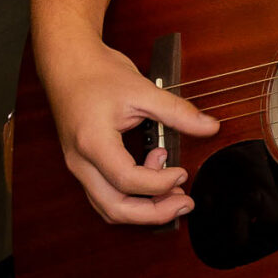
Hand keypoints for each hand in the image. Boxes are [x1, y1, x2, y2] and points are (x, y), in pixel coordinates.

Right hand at [41, 33, 216, 227]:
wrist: (67, 63)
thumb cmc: (97, 73)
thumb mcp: (142, 89)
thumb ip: (177, 112)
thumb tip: (210, 127)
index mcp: (93, 143)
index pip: (128, 180)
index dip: (160, 183)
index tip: (182, 171)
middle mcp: (80, 162)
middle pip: (115, 208)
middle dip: (154, 213)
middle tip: (184, 203)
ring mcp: (79, 167)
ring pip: (108, 208)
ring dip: (142, 210)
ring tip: (172, 195)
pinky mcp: (84, 166)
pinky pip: (105, 196)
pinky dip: (131, 198)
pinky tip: (153, 178)